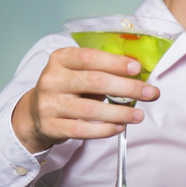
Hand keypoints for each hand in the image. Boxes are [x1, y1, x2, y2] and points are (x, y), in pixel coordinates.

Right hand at [12, 46, 160, 153]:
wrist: (35, 113)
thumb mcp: (79, 72)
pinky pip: (82, 129)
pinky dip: (104, 129)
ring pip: (91, 109)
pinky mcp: (52, 126)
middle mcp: (52, 79)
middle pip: (95, 82)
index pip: (88, 57)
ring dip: (120, 113)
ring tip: (139, 115)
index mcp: (60, 59)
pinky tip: (119, 127)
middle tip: (150, 93)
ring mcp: (50, 104)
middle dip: (127, 88)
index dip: (114, 62)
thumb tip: (140, 76)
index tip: (137, 68)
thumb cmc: (68, 88)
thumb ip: (103, 70)